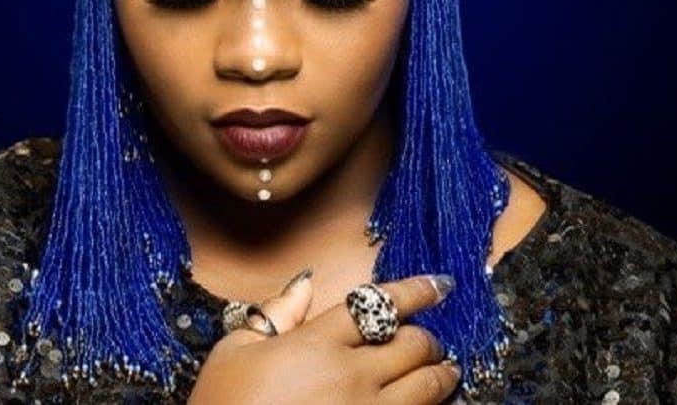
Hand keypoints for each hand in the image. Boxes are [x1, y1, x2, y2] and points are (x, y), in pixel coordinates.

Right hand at [187, 271, 461, 403]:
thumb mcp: (232, 353)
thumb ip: (276, 314)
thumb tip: (304, 284)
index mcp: (316, 343)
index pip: (378, 304)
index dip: (416, 291)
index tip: (439, 285)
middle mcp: (351, 376)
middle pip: (412, 344)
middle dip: (428, 337)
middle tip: (429, 339)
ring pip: (427, 387)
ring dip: (441, 373)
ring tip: (444, 369)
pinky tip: (429, 404)